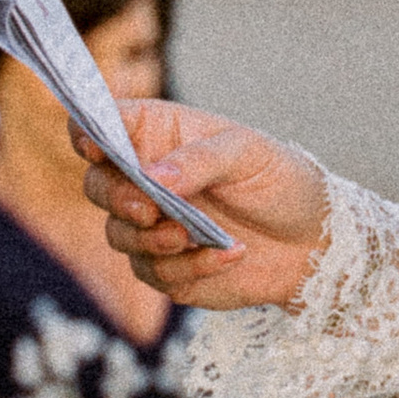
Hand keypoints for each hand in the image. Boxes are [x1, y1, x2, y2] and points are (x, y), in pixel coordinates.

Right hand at [78, 100, 327, 310]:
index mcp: (159, 135)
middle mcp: (146, 179)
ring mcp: (152, 226)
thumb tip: (153, 177)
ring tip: (192, 236)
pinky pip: (153, 272)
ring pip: (118, 234)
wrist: (311, 243)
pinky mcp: (165, 268)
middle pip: (97, 185)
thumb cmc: (280, 181)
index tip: (95, 147)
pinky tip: (229, 255)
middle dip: (117, 197)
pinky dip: (189, 267)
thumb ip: (200, 159)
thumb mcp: (249, 153)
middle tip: (148, 208)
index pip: (103, 125)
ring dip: (151, 238)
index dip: (87, 132)